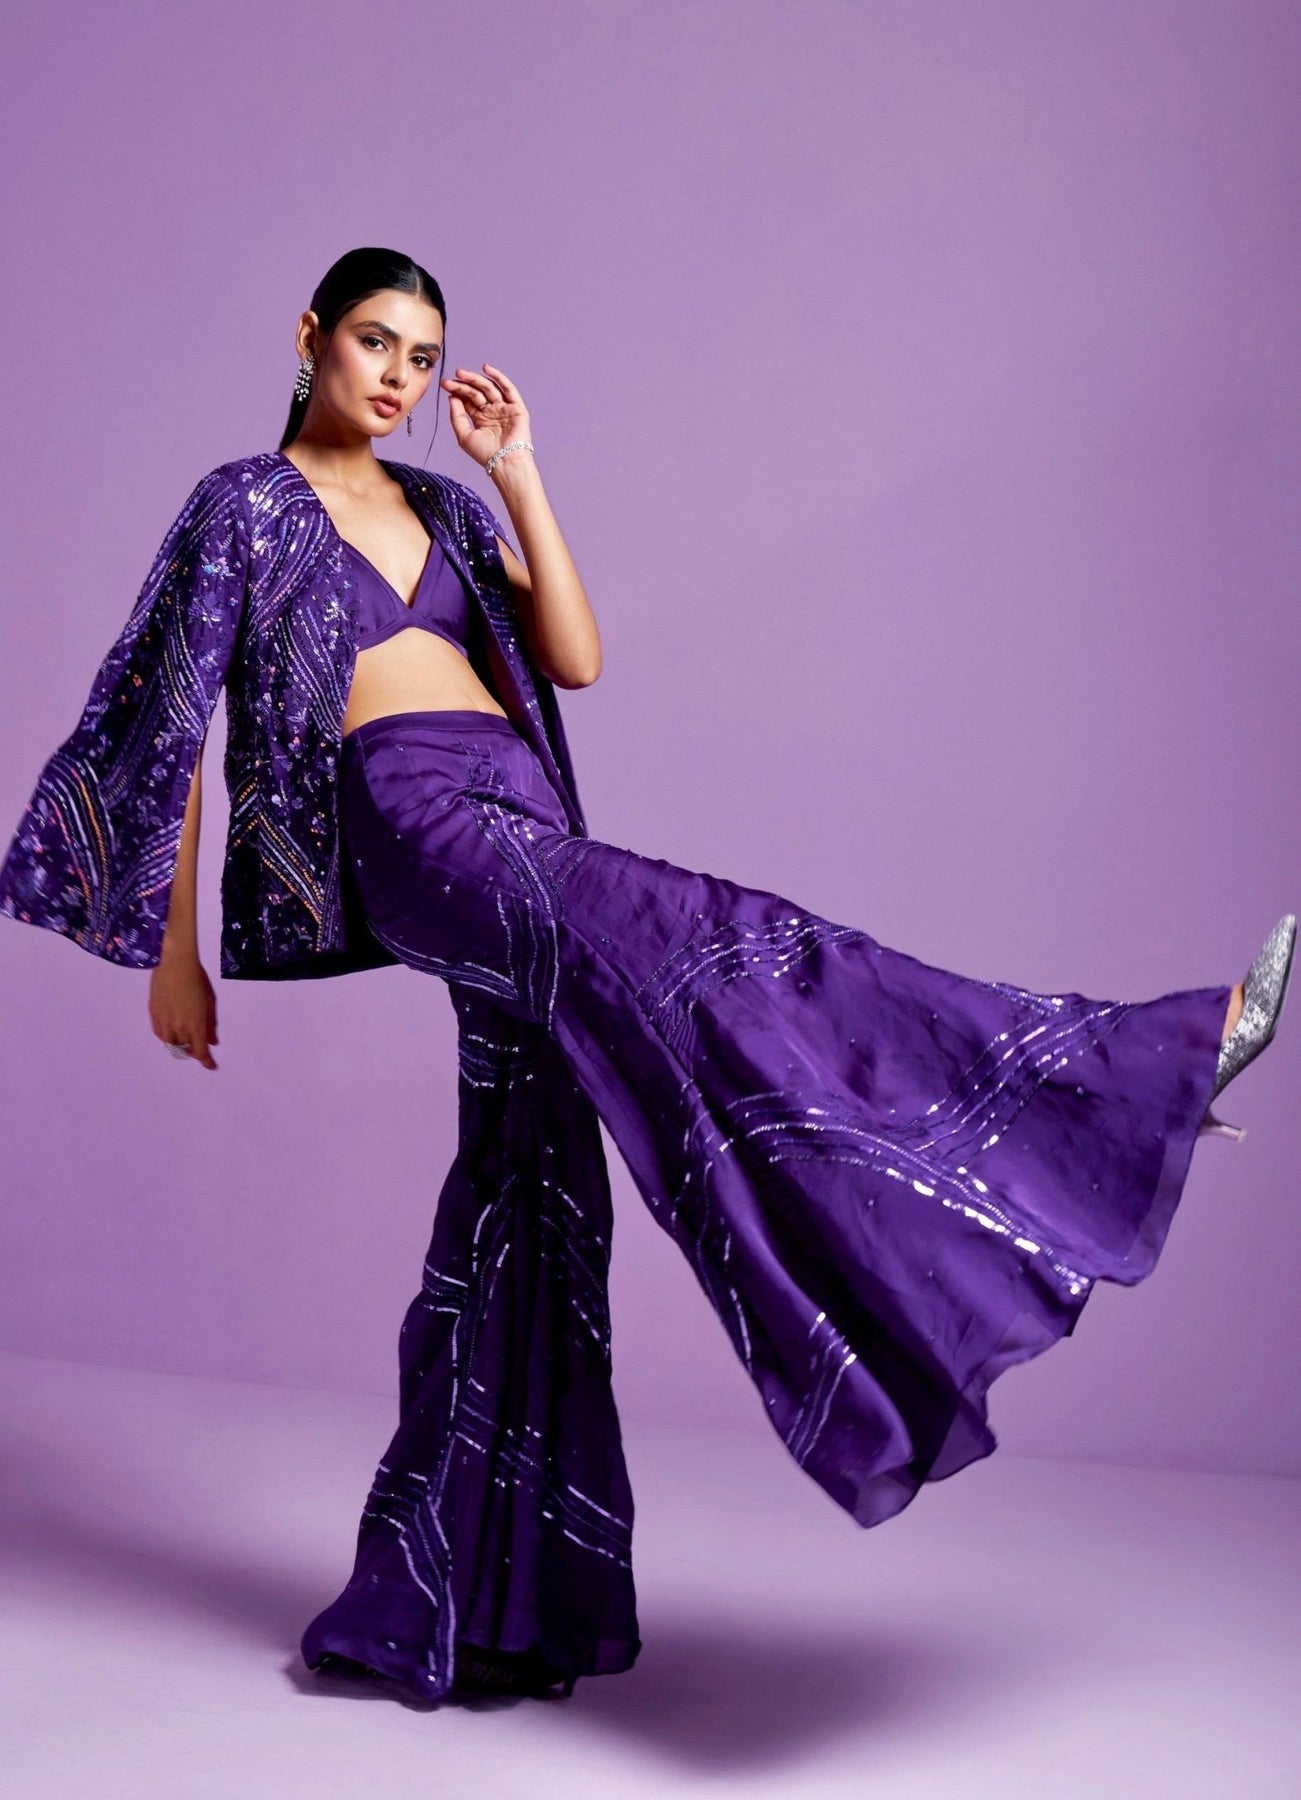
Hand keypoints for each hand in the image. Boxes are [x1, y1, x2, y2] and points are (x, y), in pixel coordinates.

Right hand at [149, 951, 219, 1069]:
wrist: (175, 963)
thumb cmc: (198, 979)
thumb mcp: (210, 1002)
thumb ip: (211, 1024)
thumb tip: (213, 1042)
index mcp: (196, 1025)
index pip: (201, 1052)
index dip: (207, 1062)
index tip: (212, 1066)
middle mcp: (178, 1027)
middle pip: (184, 1049)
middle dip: (193, 1052)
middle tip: (198, 1048)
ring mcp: (164, 1021)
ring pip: (170, 1044)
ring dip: (179, 1046)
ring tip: (185, 1041)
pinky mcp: (153, 1013)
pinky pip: (159, 1033)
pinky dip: (167, 1037)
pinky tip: (172, 1032)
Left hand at [439, 363, 531, 470]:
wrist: (504, 462)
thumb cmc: (485, 454)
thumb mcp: (464, 436)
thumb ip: (456, 417)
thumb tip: (452, 397)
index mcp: (481, 419)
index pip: (468, 400)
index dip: (457, 391)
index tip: (445, 384)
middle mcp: (493, 412)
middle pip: (477, 392)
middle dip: (463, 384)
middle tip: (451, 378)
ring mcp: (504, 409)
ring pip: (489, 388)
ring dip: (475, 379)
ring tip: (461, 373)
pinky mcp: (516, 408)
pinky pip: (508, 389)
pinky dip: (498, 377)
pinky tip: (486, 369)